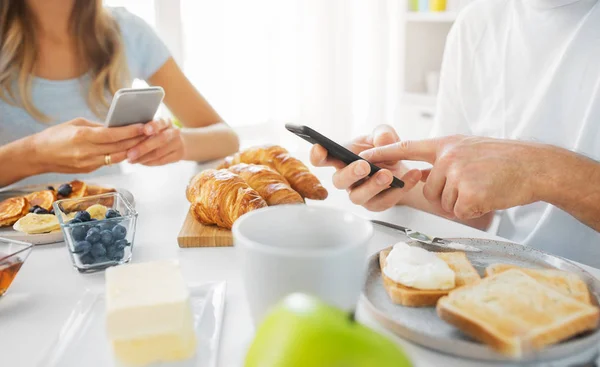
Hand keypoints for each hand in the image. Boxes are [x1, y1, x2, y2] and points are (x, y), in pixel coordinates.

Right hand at [32, 118, 145, 172]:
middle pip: (119, 147)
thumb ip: (98, 126)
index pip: (113, 135)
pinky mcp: (90, 170)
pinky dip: (121, 155)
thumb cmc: (56, 135)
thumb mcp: (76, 124)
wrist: (38, 156)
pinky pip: (110, 162)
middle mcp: (87, 152)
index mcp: (83, 136)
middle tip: (152, 134)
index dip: (130, 131)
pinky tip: (130, 149)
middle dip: (137, 140)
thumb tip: (117, 127)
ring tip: (145, 142)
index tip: (144, 126)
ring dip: (132, 150)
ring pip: (118, 157)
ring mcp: (89, 163)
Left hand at [126, 119, 184, 165]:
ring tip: (131, 159)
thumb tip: (125, 133)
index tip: (145, 130)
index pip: (161, 122)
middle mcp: (173, 132)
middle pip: (160, 139)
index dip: (153, 126)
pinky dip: (149, 162)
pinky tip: (139, 162)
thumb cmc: (159, 133)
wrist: (179, 143)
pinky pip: (162, 161)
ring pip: (159, 152)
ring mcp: (177, 144)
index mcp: (166, 122)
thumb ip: (143, 129)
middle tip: (130, 154)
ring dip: (143, 157)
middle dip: (144, 147)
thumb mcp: (154, 127)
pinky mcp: (178, 155)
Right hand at [309, 125, 421, 210]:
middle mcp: (347, 179)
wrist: (401, 167)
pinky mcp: (377, 204)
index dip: (317, 155)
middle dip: (350, 174)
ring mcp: (360, 193)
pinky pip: (385, 201)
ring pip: (358, 197)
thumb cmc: (382, 151)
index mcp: (342, 159)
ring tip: (388, 175)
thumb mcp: (383, 136)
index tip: (320, 148)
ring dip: (372, 186)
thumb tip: (382, 140)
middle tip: (364, 166)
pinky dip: (400, 188)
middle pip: (339, 181)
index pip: (322, 158)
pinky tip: (412, 176)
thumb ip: (382, 133)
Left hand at [360, 135, 545, 218]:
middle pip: (429, 190)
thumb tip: (423, 176)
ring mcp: (457, 174)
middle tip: (474, 184)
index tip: (363, 157)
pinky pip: (459, 212)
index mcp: (445, 145)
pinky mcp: (467, 193)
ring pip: (444, 203)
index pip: (407, 148)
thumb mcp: (469, 149)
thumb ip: (444, 159)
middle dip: (449, 195)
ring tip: (483, 187)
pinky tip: (488, 196)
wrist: (534, 166)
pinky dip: (473, 210)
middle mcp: (447, 157)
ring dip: (462, 203)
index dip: (384, 153)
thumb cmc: (504, 160)